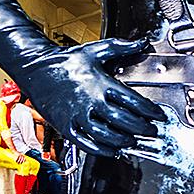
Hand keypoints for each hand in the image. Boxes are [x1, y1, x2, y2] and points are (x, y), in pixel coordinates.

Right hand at [19, 40, 164, 158]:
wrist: (34, 67)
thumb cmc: (65, 60)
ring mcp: (77, 115)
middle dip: (141, 129)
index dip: (150, 111)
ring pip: (106, 135)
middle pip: (123, 121)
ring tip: (133, 142)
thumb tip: (142, 42)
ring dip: (123, 141)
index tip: (159, 116)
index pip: (133, 101)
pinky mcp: (65, 126)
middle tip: (151, 132)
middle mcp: (90, 100)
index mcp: (100, 83)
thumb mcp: (94, 50)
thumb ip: (121, 47)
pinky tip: (112, 151)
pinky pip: (86, 143)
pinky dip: (101, 150)